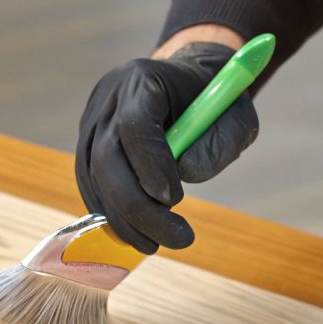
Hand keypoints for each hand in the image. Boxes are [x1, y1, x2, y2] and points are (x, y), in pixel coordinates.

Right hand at [74, 39, 259, 253]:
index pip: (134, 124)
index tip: (176, 200)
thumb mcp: (236, 115)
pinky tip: (137, 233)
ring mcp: (92, 120)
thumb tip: (184, 176)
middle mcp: (108, 98)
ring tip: (156, 244)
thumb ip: (219, 143)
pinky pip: (91, 184)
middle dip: (137, 206)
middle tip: (176, 238)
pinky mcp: (87, 142)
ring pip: (93, 176)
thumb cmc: (213, 99)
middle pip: (105, 157)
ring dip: (123, 219)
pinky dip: (111, 213)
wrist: (185, 81)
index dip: (150, 165)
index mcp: (143, 79)